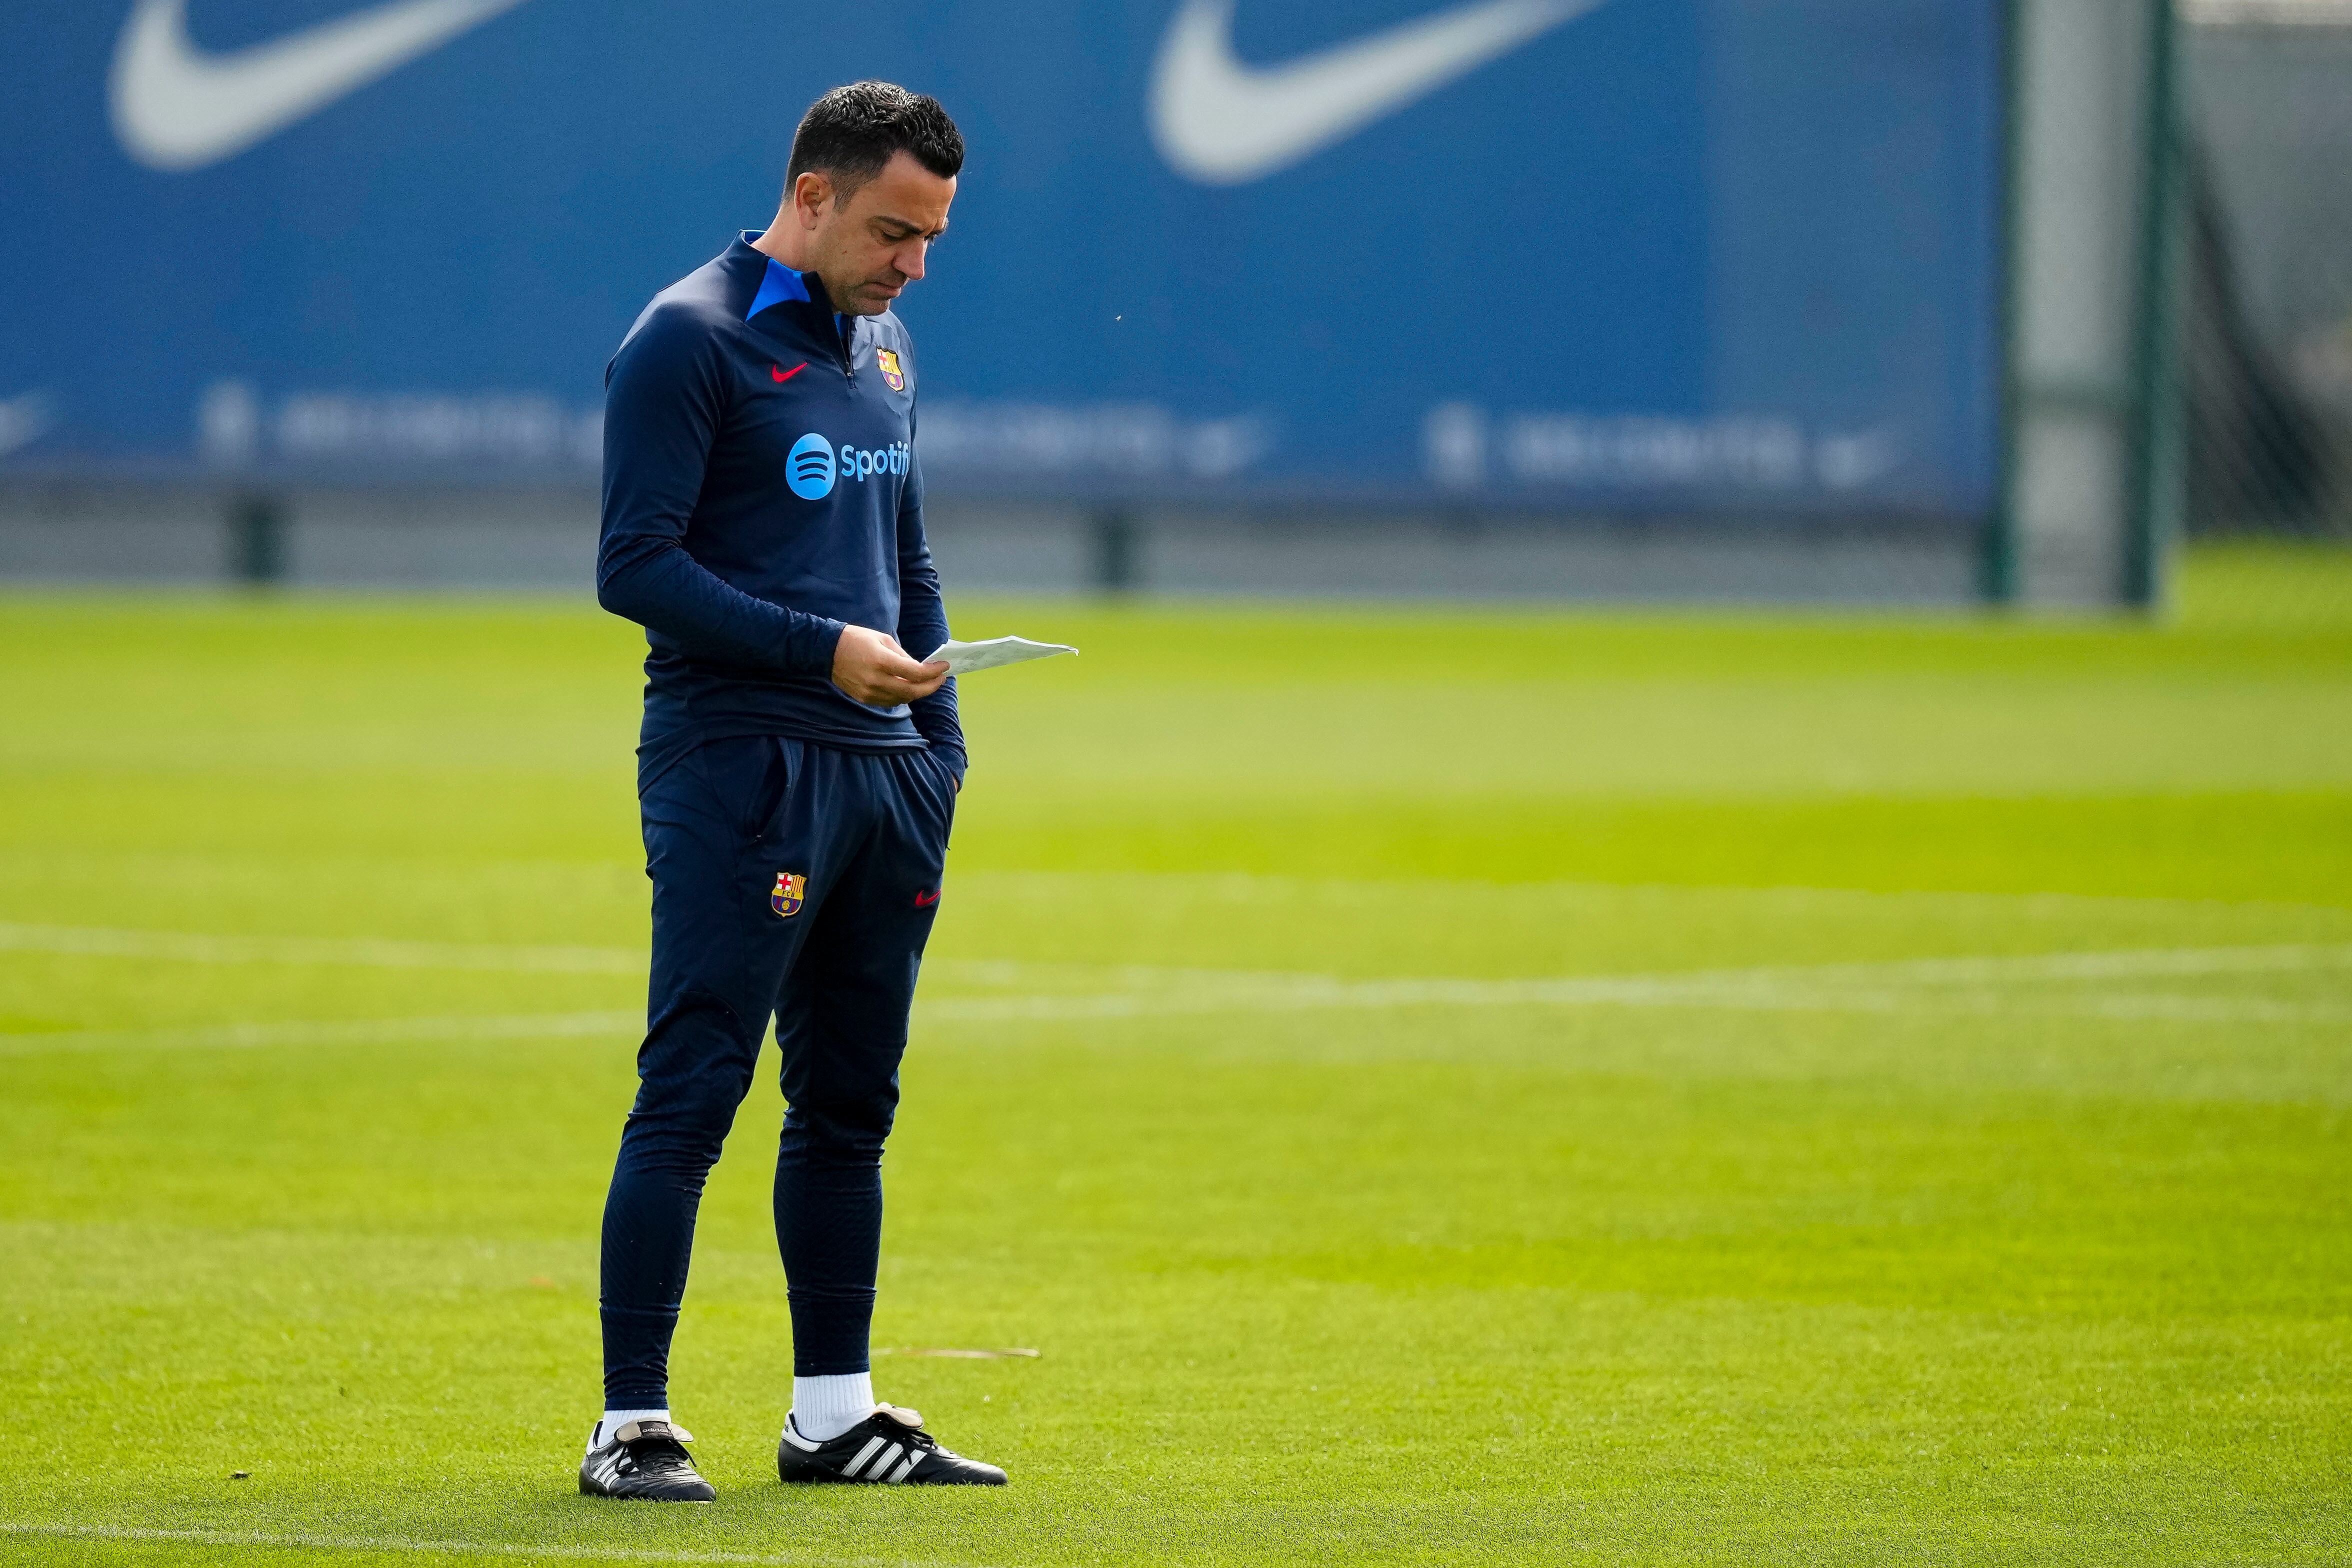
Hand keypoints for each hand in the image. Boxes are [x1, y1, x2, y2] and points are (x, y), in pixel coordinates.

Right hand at [830, 625, 948, 705]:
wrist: (827, 651)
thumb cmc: (856, 639)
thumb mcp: (883, 639)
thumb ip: (903, 656)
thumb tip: (919, 668)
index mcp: (881, 661)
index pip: (915, 672)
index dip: (933, 671)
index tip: (944, 667)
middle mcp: (875, 679)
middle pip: (912, 691)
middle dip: (931, 686)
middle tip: (940, 679)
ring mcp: (869, 692)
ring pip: (902, 699)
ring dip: (918, 692)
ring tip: (927, 683)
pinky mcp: (864, 698)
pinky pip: (890, 701)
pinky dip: (903, 696)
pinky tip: (909, 687)